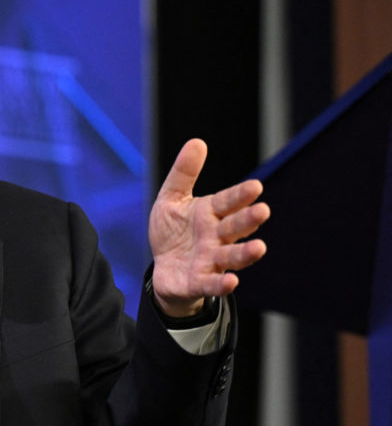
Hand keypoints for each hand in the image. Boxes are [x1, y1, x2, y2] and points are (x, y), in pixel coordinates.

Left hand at [149, 139, 269, 316]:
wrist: (163, 268)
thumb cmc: (173, 231)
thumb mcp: (171, 199)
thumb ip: (184, 174)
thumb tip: (198, 142)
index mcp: (210, 214)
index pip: (228, 202)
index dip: (240, 196)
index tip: (255, 187)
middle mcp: (216, 237)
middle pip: (235, 227)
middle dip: (248, 220)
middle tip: (262, 211)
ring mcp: (212, 261)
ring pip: (232, 256)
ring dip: (245, 253)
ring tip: (259, 248)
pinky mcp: (200, 282)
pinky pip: (212, 284)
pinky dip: (222, 284)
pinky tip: (232, 282)